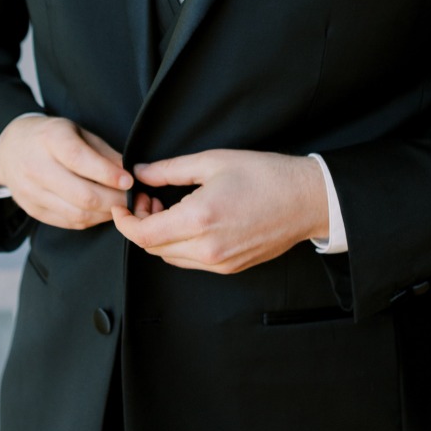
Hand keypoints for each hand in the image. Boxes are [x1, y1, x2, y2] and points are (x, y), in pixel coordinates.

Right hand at [0, 114, 132, 229]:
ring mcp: (31, 192)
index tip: (129, 180)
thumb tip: (131, 172)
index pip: (78, 159)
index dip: (106, 173)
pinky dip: (90, 220)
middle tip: (132, 198)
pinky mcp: (32, 210)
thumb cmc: (50, 137)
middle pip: (81, 194)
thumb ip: (103, 152)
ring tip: (120, 206)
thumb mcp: (77, 132)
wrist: (10, 148)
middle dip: (114, 200)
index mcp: (50, 139)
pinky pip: (68, 222)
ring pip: (76, 214)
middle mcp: (36, 167)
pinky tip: (101, 211)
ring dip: (105, 214)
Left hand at [110, 149, 328, 273]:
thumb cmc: (265, 176)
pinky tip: (189, 221)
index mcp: (199, 220)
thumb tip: (141, 173)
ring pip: (170, 257)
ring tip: (169, 207)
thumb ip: (170, 170)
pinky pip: (191, 261)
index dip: (124, 221)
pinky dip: (179, 244)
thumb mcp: (213, 162)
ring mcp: (219, 263)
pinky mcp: (230, 268)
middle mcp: (207, 249)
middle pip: (153, 248)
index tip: (123, 204)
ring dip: (160, 236)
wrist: (307, 200)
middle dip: (140, 224)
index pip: (143, 234)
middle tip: (149, 197)